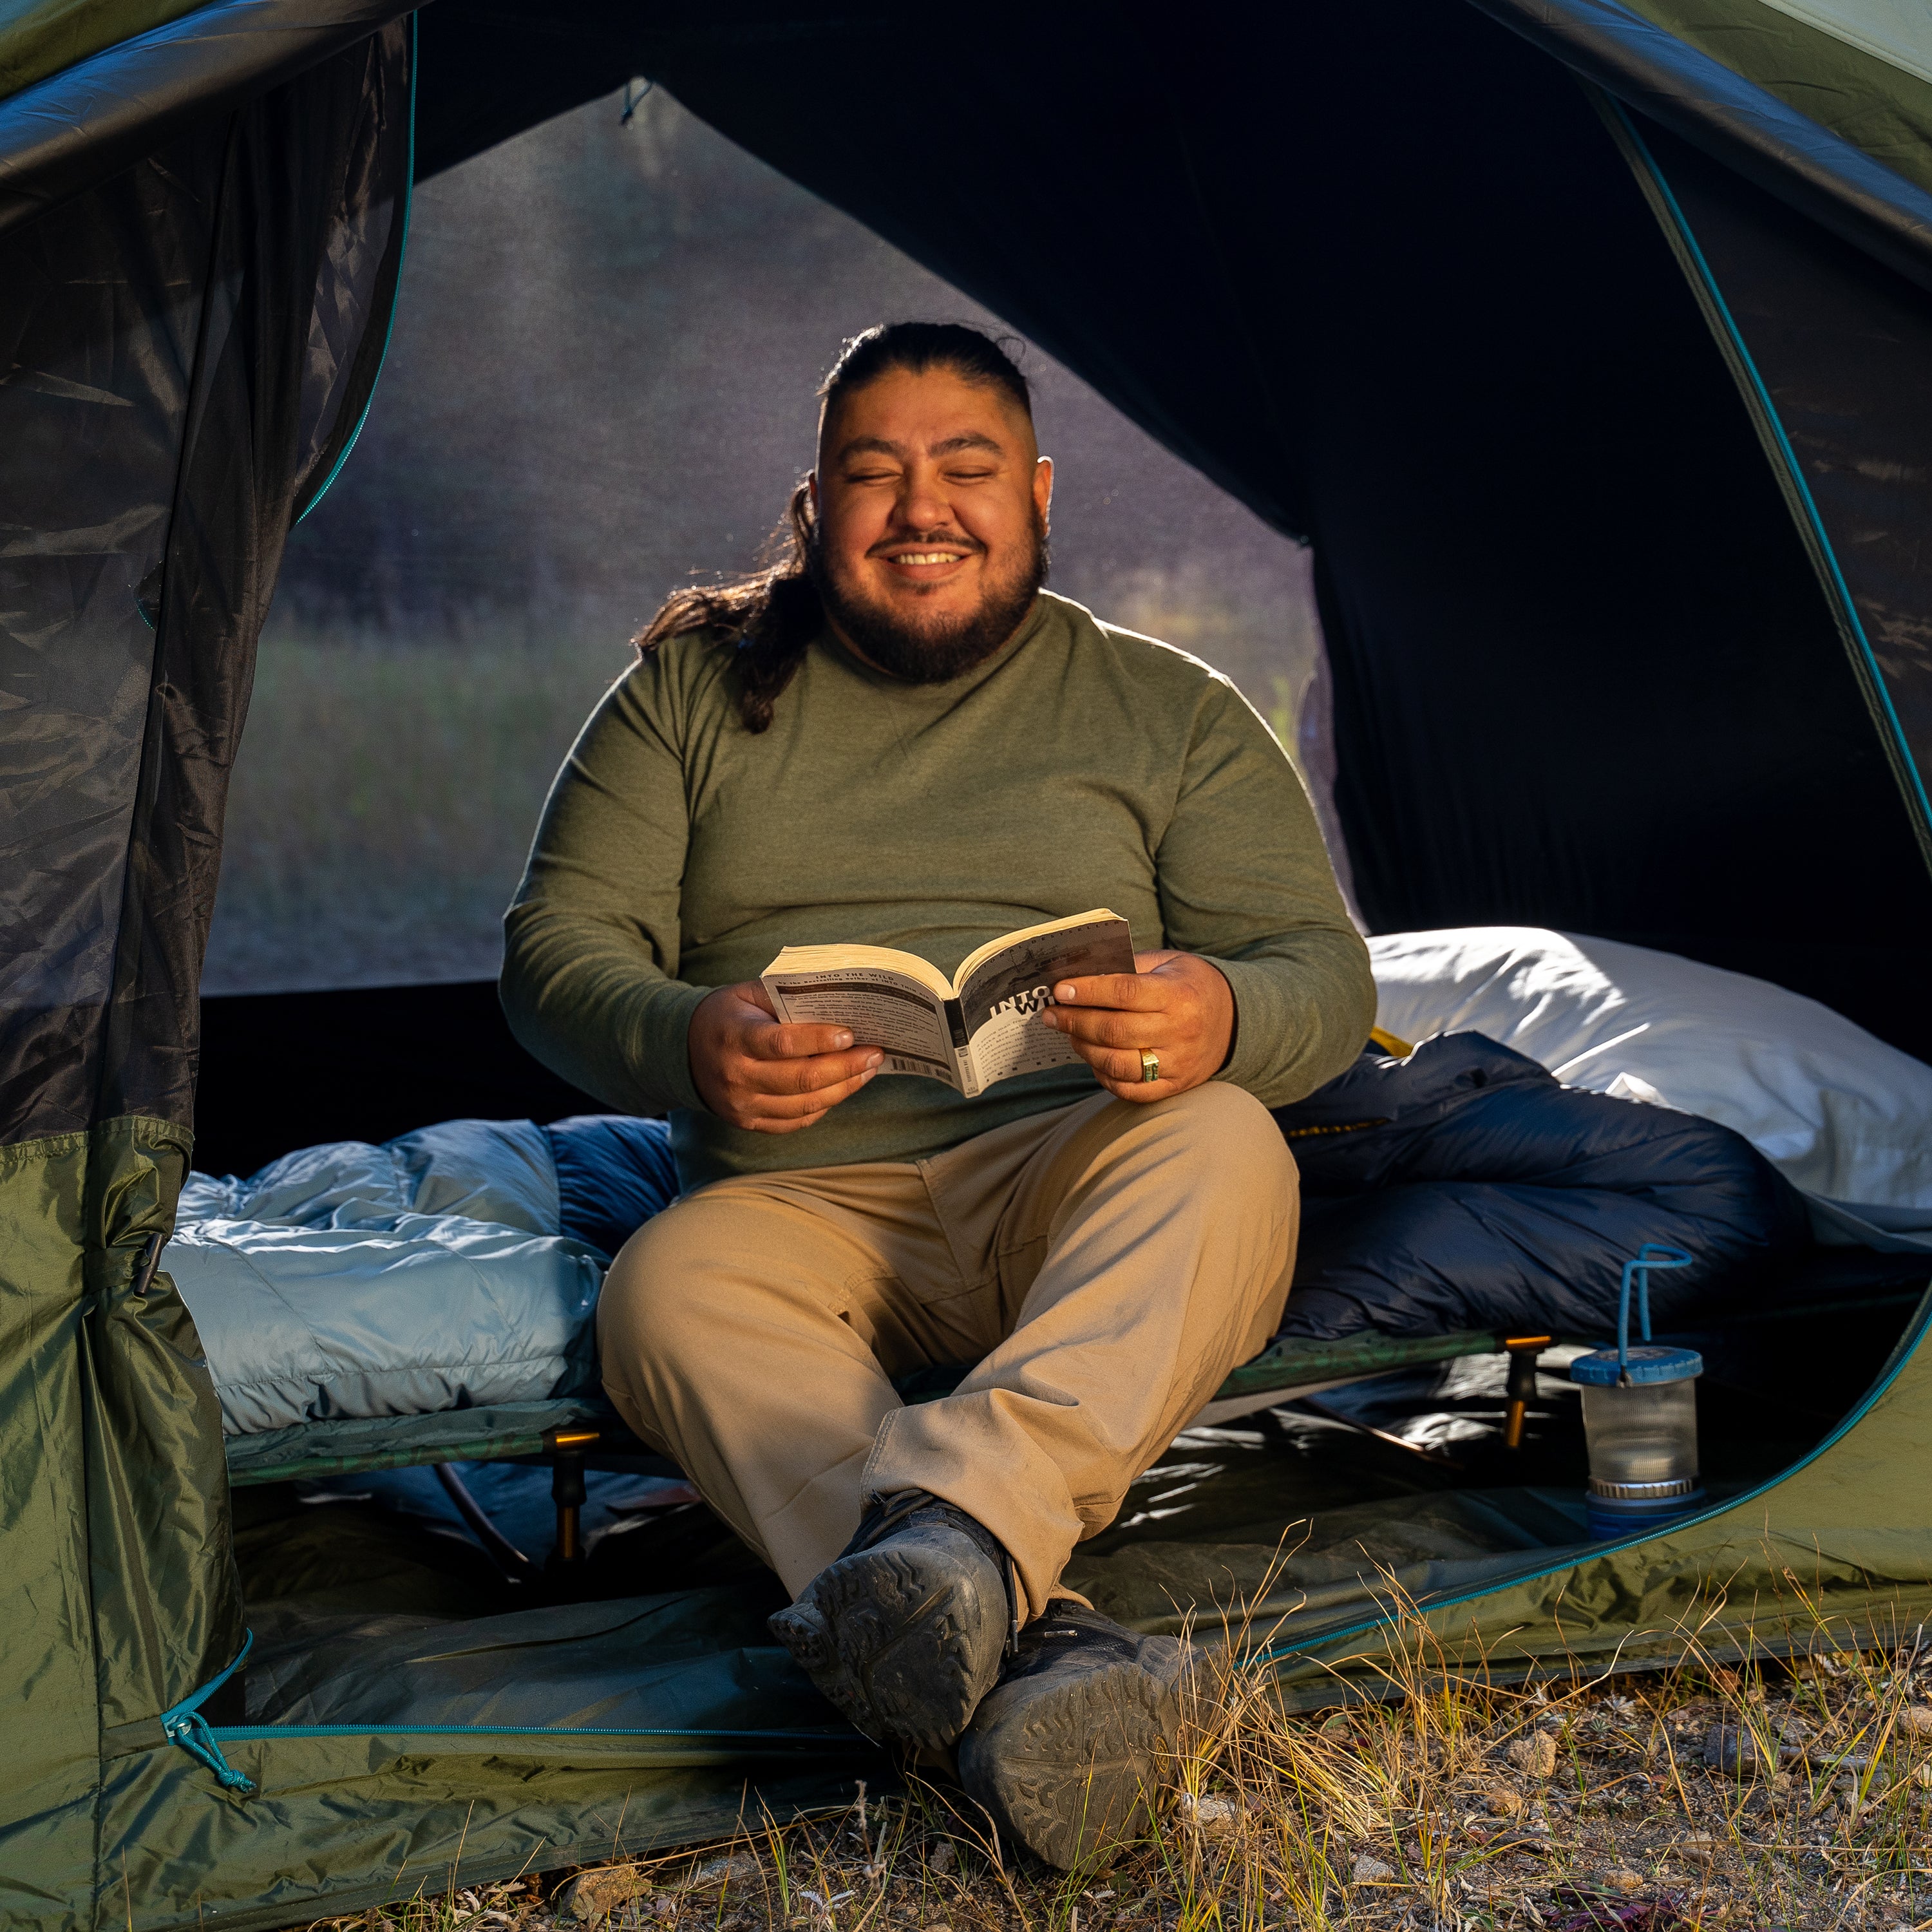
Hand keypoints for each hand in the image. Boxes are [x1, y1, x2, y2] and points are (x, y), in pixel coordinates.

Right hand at [688, 982, 882, 1132]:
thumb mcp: (748, 994)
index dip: (820, 1040)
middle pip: (801, 1079)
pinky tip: (843, 1088)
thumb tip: (840, 1001)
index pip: (782, 1043)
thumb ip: (786, 996)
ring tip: (868, 1070)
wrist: (684, 1050)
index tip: (851, 1033)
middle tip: (875, 1053)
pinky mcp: (748, 1123)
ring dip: (844, 1088)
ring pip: (805, 1105)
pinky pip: (796, 1121)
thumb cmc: (728, 1015)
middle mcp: (736, 1076)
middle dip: (845, 1067)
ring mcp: (741, 1105)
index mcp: (734, 1037)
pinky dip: (824, 1105)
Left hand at [1040, 949, 1233, 1101]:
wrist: (1234, 1019)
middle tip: (1051, 1014)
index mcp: (1179, 994)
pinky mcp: (1175, 1086)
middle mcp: (1180, 1031)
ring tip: (1070, 1034)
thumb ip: (1128, 967)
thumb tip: (1079, 976)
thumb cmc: (1189, 984)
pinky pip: (1130, 1089)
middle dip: (1075, 1021)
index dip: (1088, 991)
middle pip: (1115, 1031)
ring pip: (1118, 1064)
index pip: (1125, 992)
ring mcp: (1179, 1063)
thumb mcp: (1168, 962)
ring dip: (1084, 1049)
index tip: (1060, 990)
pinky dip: (1103, 1076)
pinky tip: (1092, 1058)